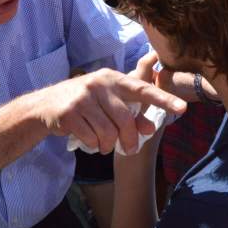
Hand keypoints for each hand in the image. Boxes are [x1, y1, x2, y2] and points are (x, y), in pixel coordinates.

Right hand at [39, 67, 184, 154]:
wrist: (45, 106)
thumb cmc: (85, 104)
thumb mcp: (109, 104)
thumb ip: (131, 113)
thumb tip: (150, 128)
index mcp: (113, 78)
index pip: (142, 89)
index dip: (164, 100)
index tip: (182, 108)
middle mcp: (99, 83)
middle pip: (125, 119)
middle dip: (129, 139)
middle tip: (129, 149)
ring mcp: (83, 96)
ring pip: (108, 132)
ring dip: (108, 145)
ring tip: (102, 143)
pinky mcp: (70, 112)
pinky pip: (91, 138)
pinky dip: (93, 145)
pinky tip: (88, 140)